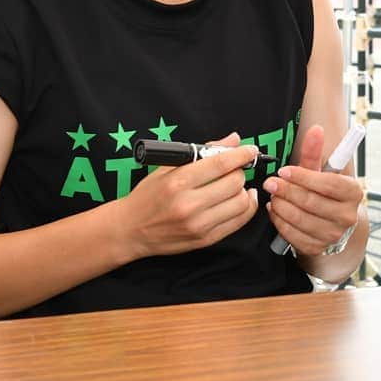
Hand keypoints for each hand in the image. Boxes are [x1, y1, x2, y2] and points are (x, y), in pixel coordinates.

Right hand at [118, 133, 258, 257]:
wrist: (129, 230)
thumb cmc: (147, 196)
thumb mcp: (167, 167)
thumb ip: (203, 151)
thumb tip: (232, 140)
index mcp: (178, 182)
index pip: (220, 164)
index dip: (241, 154)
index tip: (250, 150)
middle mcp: (189, 205)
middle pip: (234, 182)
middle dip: (239, 171)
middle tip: (235, 168)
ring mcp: (198, 225)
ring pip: (241, 203)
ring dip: (244, 190)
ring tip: (236, 185)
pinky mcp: (205, 240)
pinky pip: (238, 222)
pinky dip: (245, 208)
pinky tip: (242, 199)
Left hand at [263, 125, 363, 256]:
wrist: (330, 221)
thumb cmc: (323, 191)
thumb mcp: (320, 171)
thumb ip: (315, 152)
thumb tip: (315, 129)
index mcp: (353, 192)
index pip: (327, 184)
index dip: (303, 176)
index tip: (284, 170)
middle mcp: (347, 216)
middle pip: (311, 202)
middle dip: (287, 190)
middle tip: (270, 182)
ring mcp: (333, 235)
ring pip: (301, 219)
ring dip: (281, 206)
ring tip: (272, 196)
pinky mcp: (318, 248)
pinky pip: (294, 236)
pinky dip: (280, 222)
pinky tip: (275, 210)